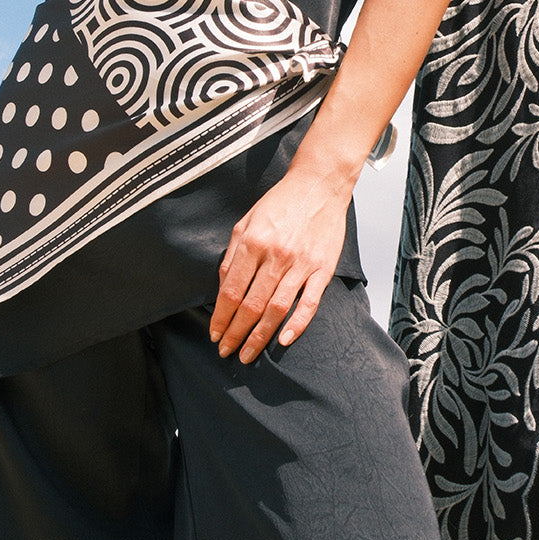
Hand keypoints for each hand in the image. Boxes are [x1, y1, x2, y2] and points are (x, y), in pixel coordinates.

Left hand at [209, 171, 349, 362]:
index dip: (221, 318)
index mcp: (253, 243)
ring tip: (248, 354)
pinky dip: (297, 325)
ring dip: (259, 336)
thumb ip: (232, 255)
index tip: (215, 334)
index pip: (231, 291)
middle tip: (227, 351)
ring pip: (277, 309)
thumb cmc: (280, 203)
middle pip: (251, 306)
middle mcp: (276, 255)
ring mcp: (302, 264)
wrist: (319, 185)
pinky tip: (284, 340)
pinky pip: (309, 303)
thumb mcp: (245, 222)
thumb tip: (221, 288)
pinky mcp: (323, 269)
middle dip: (236, 333)